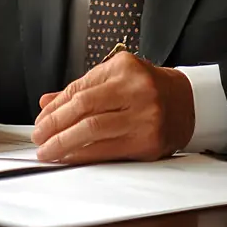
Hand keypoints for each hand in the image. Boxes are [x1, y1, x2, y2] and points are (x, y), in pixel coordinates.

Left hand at [32, 52, 194, 162]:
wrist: (188, 102)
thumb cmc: (147, 88)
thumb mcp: (116, 77)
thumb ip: (81, 88)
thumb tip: (45, 103)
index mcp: (125, 68)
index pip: (80, 89)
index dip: (55, 107)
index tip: (40, 119)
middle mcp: (136, 90)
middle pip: (84, 108)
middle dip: (55, 125)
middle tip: (38, 136)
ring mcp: (144, 116)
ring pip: (92, 130)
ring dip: (64, 143)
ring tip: (47, 150)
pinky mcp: (148, 142)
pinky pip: (107, 150)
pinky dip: (83, 155)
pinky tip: (69, 157)